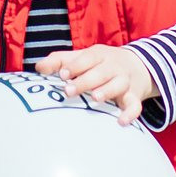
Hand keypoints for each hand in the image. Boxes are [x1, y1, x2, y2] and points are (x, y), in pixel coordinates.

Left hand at [33, 43, 159, 124]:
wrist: (137, 65)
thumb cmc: (99, 64)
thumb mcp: (82, 58)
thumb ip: (59, 61)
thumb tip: (38, 68)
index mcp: (99, 55)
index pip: (87, 57)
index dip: (75, 66)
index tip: (62, 75)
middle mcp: (113, 66)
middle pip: (101, 71)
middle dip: (85, 80)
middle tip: (68, 91)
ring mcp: (125, 81)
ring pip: (118, 84)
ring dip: (107, 90)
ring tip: (94, 98)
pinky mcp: (134, 97)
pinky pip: (135, 105)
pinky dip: (130, 113)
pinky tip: (121, 121)